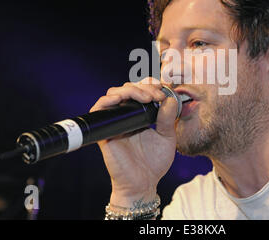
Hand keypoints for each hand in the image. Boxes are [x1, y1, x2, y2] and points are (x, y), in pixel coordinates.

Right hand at [90, 78, 177, 204]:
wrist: (143, 184)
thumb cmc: (154, 163)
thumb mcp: (167, 137)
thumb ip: (168, 118)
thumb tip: (169, 98)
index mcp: (139, 114)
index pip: (139, 90)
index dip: (149, 84)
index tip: (163, 89)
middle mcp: (125, 115)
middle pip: (127, 88)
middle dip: (143, 87)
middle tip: (157, 95)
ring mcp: (114, 122)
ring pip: (113, 94)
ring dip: (130, 90)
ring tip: (146, 97)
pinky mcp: (104, 131)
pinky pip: (99, 110)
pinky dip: (107, 101)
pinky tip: (120, 99)